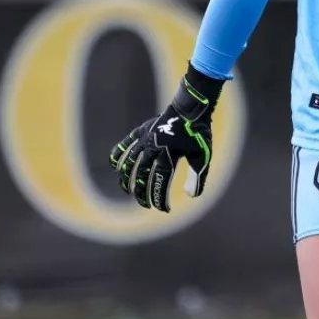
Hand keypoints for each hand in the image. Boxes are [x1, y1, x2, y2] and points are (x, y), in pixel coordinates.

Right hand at [108, 65, 222, 212]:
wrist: (191, 109)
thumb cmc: (198, 133)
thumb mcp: (202, 156)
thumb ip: (197, 177)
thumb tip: (191, 196)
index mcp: (168, 155)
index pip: (159, 182)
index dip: (159, 197)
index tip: (163, 209)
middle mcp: (152, 149)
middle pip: (141, 176)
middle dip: (142, 193)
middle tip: (146, 205)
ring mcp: (144, 140)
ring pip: (129, 164)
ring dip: (127, 180)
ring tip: (128, 191)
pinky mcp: (140, 132)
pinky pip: (124, 145)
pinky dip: (117, 156)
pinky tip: (115, 167)